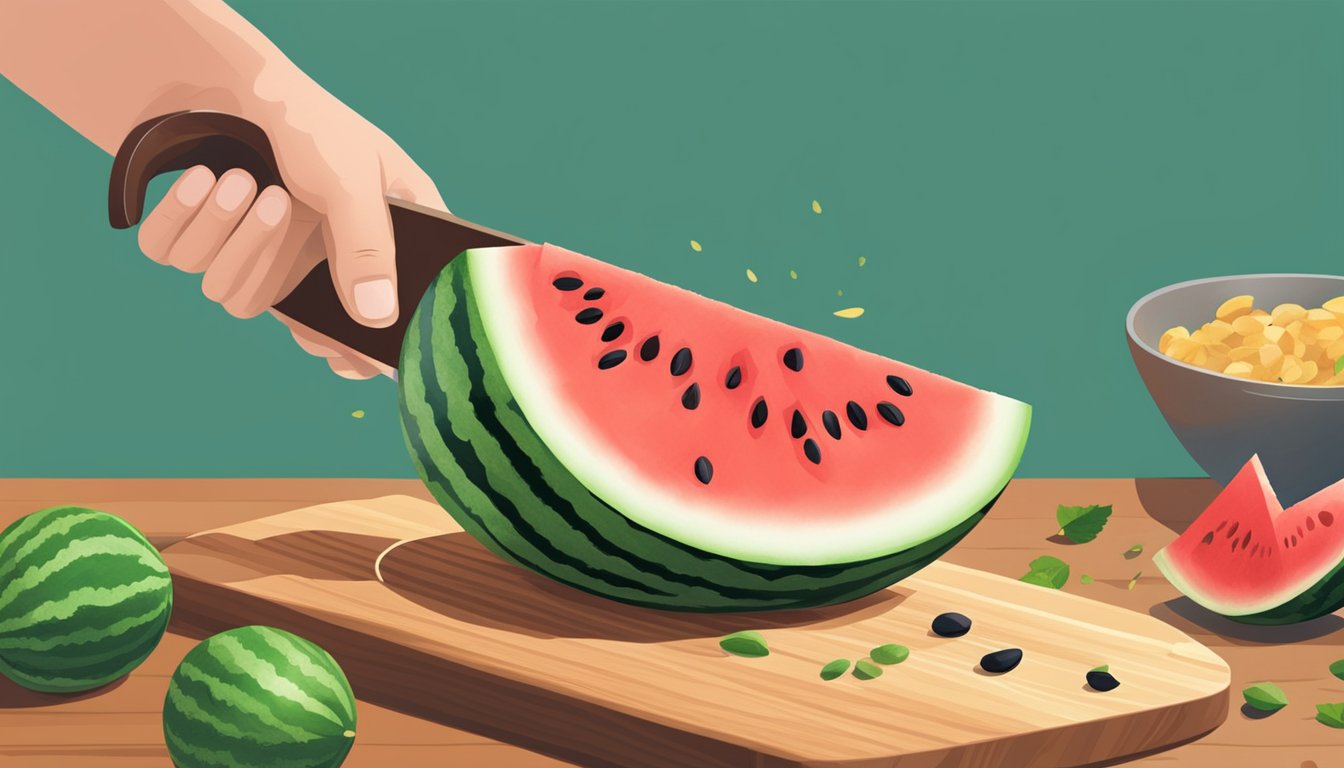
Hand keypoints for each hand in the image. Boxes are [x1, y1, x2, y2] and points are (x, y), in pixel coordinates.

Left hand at [135, 88, 443, 378]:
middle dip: (268, 255)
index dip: (364, 354)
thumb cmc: (307, 121)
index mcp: (371, 249)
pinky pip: (178, 259)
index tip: (347, 362)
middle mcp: (312, 263)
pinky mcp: (202, 244)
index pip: (377, 327)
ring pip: (227, 292)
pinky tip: (202, 178)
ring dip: (224, 230)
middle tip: (278, 202)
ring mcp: (256, 256)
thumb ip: (369, 247)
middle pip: (290, 321)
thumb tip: (377, 317)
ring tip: (239, 178)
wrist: (229, 81)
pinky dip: (182, 216)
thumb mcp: (351, 178)